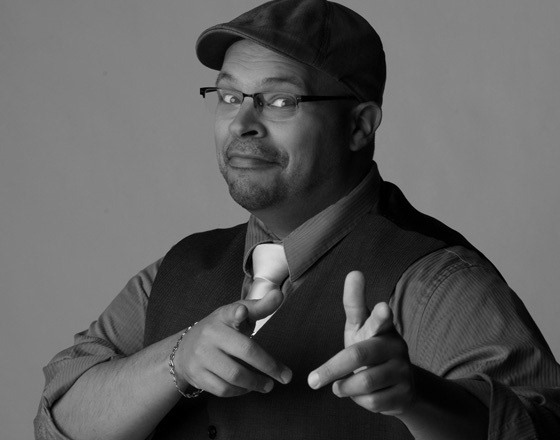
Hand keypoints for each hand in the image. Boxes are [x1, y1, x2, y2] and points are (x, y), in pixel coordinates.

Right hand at [175, 289, 291, 396]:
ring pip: (234, 375)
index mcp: (223, 316)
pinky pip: (223, 389)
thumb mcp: (237, 313)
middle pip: (244, 350)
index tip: (242, 312)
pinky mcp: (197, 375)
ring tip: (268, 385)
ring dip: (256, 383)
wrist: (184, 350)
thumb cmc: (221, 330)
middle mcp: (210, 334)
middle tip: (285, 376)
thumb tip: (279, 295)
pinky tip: (248, 388)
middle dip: (269, 365)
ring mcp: (201, 356)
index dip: (238, 313)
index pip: (230, 312)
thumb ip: (259, 307)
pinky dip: (240, 391)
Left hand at [307, 271, 414, 415]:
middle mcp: (395, 346)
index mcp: (382, 327)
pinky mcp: (405, 393)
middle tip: (311, 381)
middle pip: (359, 355)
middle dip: (332, 369)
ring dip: (344, 388)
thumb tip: (354, 272)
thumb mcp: (360, 326)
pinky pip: (372, 402)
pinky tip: (361, 395)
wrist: (399, 385)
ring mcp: (403, 370)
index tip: (381, 306)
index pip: (378, 317)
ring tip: (340, 386)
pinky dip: (358, 401)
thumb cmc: (370, 348)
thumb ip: (354, 302)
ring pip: (364, 382)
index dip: (379, 313)